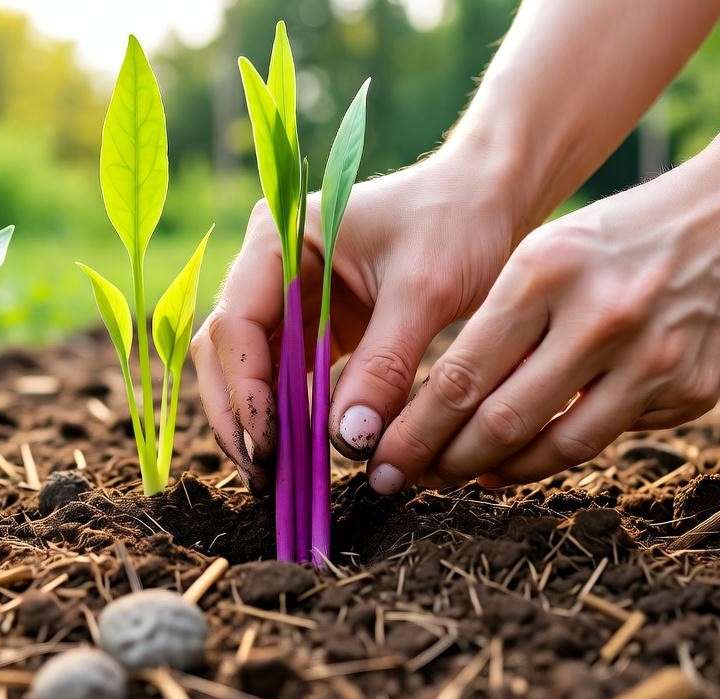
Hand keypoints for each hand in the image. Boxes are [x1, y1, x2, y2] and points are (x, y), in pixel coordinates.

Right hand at [191, 153, 517, 491]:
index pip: (237, 321)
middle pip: (227, 349)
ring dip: (259, 421)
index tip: (270, 443)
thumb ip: (384, 366)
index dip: (246, 388)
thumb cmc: (459, 223)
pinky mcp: (316, 323)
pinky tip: (303, 456)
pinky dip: (292, 416)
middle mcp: (272, 263)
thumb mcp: (424, 292)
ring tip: (277, 478)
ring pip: (251, 368)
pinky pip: (289, 377)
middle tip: (263, 474)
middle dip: (239, 413)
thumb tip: (348, 444)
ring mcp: (291, 295)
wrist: (492, 200)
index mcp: (281, 235)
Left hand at [368, 146, 719, 491]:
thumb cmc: (630, 232)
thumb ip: (504, 321)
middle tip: (407, 482)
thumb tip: (440, 406)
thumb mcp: (555, 249)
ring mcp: (653, 359)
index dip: (414, 429)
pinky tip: (529, 457)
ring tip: (465, 478)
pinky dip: (561, 452)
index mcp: (547, 269)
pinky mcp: (693, 392)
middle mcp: (599, 317)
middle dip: (443, 463)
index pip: (461, 372)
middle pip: (501, 420)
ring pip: (556, 447)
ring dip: (500, 473)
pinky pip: (610, 438)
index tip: (381, 459)